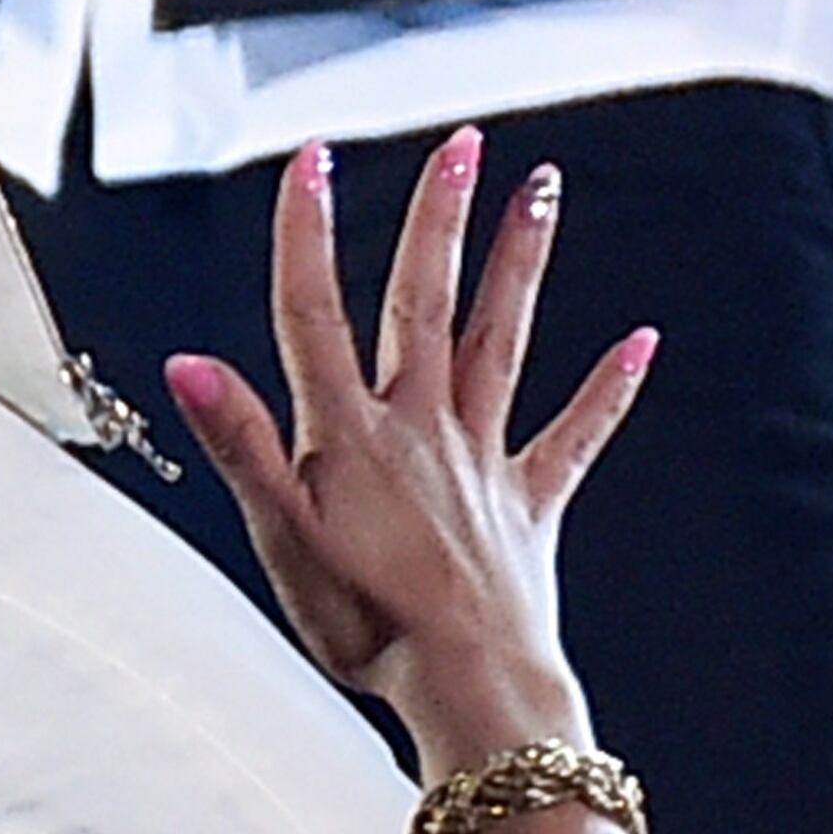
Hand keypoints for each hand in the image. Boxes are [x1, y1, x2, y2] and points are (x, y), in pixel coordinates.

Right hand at [165, 132, 654, 779]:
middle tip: (461, 144)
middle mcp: (420, 428)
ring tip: (541, 187)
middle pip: (425, 301)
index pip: (314, 312)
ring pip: (502, 340)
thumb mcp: (279, 538)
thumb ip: (238, 442)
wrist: (469, 689)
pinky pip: (574, 437)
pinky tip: (643, 341)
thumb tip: (189, 361)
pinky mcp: (529, 508)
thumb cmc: (367, 627)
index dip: (308, 231)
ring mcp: (482, 463)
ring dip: (520, 260)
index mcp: (350, 435)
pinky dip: (610, 389)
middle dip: (439, 218)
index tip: (310, 156)